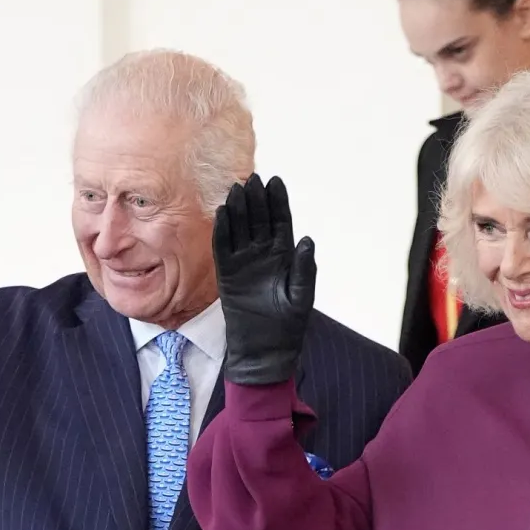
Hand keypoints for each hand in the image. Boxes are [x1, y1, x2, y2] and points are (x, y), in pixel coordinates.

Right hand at [213, 173, 315, 385]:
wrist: (263, 350)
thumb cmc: (287, 326)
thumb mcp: (301, 297)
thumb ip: (304, 268)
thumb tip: (307, 239)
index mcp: (284, 256)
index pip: (280, 222)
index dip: (278, 202)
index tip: (275, 181)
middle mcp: (263, 255)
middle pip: (258, 220)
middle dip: (256, 199)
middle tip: (252, 178)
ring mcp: (243, 263)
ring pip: (239, 230)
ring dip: (238, 210)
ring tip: (236, 189)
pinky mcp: (226, 274)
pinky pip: (223, 248)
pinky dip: (222, 231)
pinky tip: (222, 213)